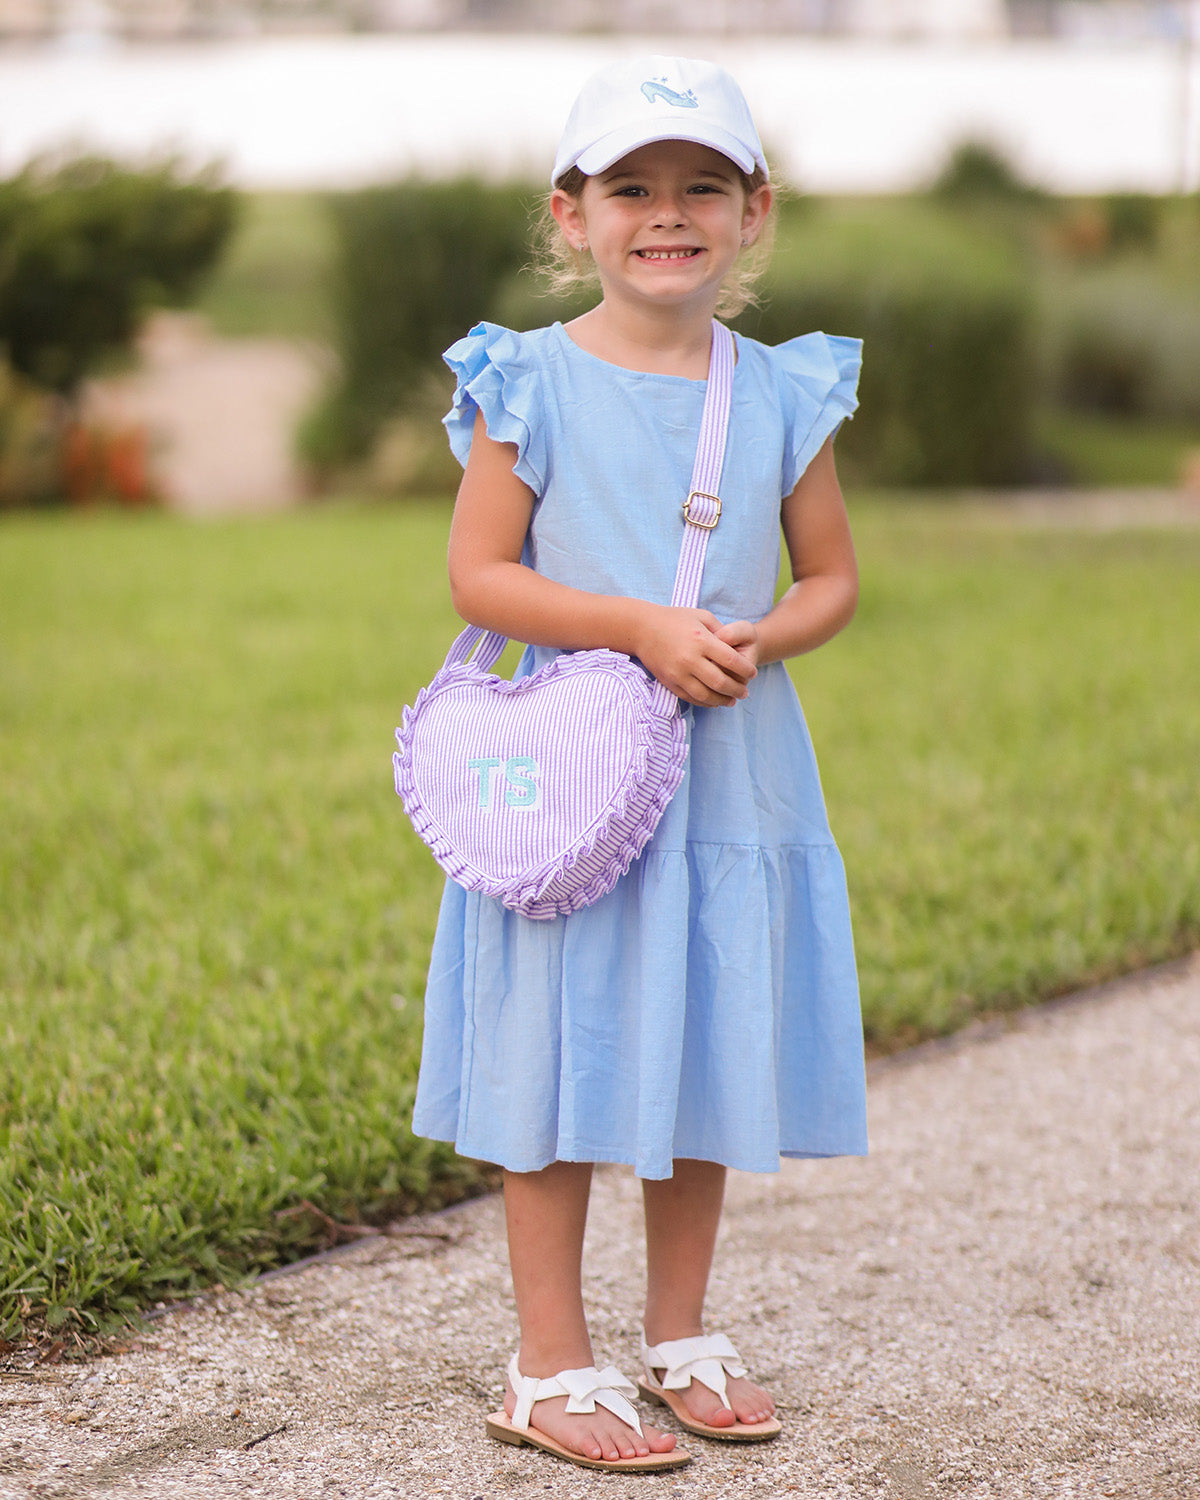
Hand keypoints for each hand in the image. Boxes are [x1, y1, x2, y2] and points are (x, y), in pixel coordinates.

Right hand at [635, 605, 757, 706]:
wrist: (641, 629)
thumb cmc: (674, 619)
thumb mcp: (701, 616)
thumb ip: (721, 631)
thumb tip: (736, 648)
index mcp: (701, 640)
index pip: (731, 660)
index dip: (746, 670)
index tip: (753, 673)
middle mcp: (690, 659)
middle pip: (721, 682)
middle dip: (737, 689)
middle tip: (745, 692)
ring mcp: (678, 673)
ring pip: (706, 695)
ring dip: (722, 700)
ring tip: (732, 700)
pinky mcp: (669, 682)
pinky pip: (690, 698)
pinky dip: (705, 702)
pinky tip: (714, 701)